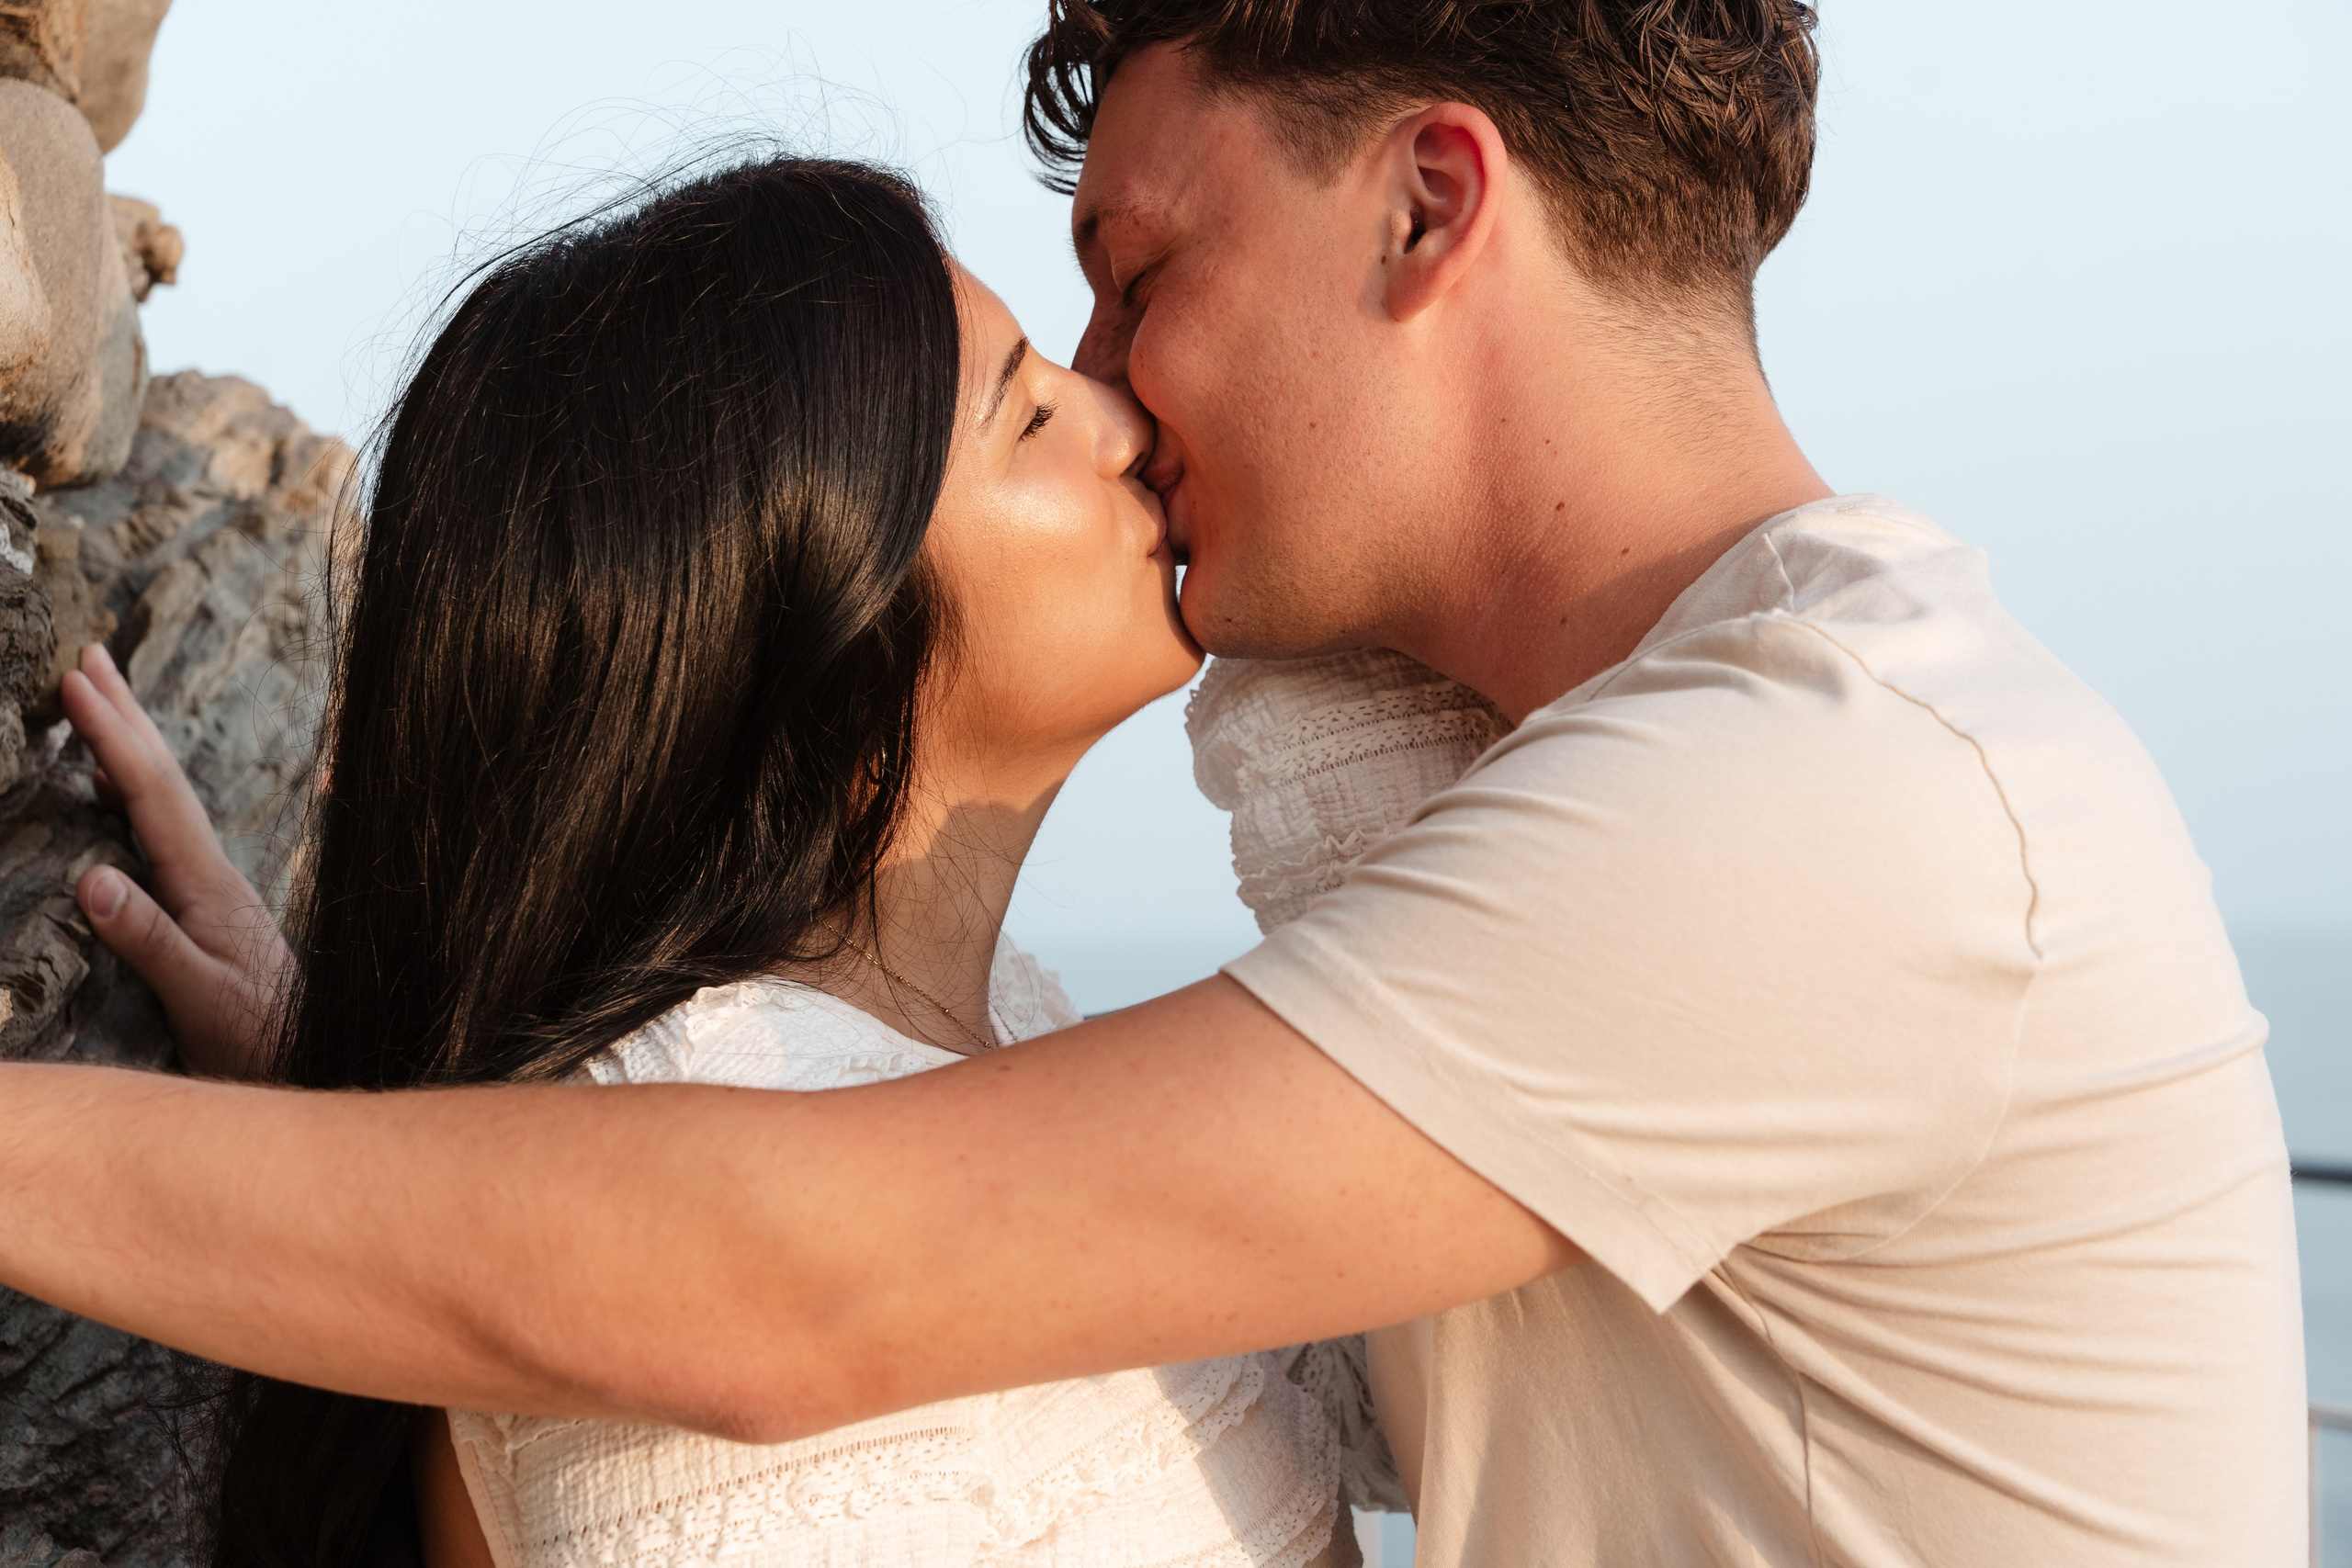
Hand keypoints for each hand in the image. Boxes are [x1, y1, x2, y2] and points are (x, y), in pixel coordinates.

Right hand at [62, 643, 293, 1078]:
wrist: (309, 1059)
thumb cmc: (258, 1038)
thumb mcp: (199, 997)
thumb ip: (148, 940)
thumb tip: (92, 876)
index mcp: (207, 883)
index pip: (153, 793)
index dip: (113, 734)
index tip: (77, 680)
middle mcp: (211, 871)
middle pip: (163, 777)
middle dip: (125, 714)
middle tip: (89, 653)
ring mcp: (209, 884)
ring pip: (162, 796)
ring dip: (128, 744)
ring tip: (96, 696)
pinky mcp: (204, 904)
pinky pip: (158, 829)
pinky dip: (130, 793)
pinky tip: (109, 788)